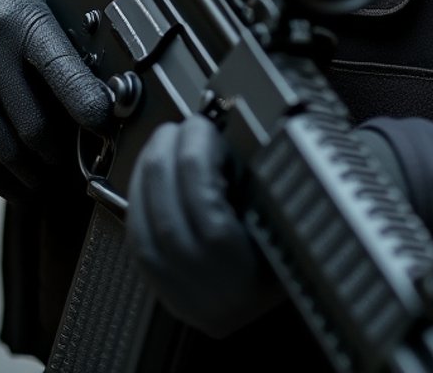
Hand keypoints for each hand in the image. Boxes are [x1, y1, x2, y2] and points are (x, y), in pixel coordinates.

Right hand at [0, 0, 111, 198]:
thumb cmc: (1, 14)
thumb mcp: (36, 10)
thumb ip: (62, 51)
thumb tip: (102, 105)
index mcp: (21, 19)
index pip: (61, 69)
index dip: (88, 105)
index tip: (105, 127)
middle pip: (34, 127)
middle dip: (60, 153)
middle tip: (76, 160)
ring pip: (7, 153)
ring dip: (35, 175)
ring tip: (49, 175)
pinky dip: (4, 183)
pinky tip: (20, 184)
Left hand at [127, 113, 284, 337]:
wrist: (291, 306)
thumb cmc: (295, 254)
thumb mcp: (287, 216)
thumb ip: (258, 180)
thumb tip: (226, 135)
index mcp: (248, 272)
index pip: (205, 207)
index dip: (196, 155)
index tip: (204, 126)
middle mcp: (210, 291)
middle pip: (167, 214)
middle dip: (167, 156)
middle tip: (180, 128)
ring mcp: (183, 295)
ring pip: (144, 228)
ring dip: (147, 174)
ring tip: (163, 143)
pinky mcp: (165, 291)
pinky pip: (137, 241)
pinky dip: (138, 200)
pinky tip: (147, 175)